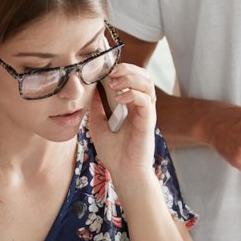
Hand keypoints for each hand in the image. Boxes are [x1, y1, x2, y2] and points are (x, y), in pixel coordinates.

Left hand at [87, 63, 157, 187]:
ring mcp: (147, 113)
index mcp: (132, 106)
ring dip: (130, 78)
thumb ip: (96, 107)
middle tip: (111, 73)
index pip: (133, 78)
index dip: (122, 69)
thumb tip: (91, 89)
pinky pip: (146, 100)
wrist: (123, 172)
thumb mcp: (97, 125)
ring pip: (147, 83)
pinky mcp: (149, 121)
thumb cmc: (114, 153)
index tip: (105, 70)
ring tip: (114, 84)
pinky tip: (119, 99)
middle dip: (128, 69)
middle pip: (143, 76)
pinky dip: (133, 94)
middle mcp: (142, 106)